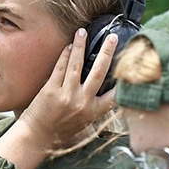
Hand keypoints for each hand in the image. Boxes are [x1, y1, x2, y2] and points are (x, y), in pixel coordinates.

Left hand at [20, 28, 117, 149]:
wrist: (37, 137)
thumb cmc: (60, 130)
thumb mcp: (84, 122)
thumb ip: (94, 107)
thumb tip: (105, 91)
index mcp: (93, 112)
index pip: (115, 94)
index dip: (124, 78)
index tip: (131, 64)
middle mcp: (82, 103)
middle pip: (99, 72)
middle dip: (107, 52)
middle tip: (113, 38)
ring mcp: (66, 95)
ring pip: (77, 65)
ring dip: (80, 45)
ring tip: (83, 31)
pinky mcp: (50, 90)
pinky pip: (60, 68)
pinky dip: (65, 55)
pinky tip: (68, 46)